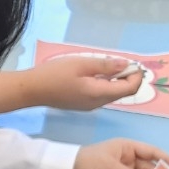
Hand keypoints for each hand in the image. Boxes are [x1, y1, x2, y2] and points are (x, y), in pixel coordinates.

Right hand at [26, 56, 143, 110]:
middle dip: (129, 77)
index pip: (129, 89)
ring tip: (110, 65)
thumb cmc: (54, 74)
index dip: (136, 76)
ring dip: (117, 80)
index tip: (133, 62)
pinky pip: (102, 95)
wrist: (31, 90)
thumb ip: (105, 65)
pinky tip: (97, 74)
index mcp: (99, 94)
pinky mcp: (82, 104)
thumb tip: (125, 65)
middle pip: (123, 93)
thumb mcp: (81, 64)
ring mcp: (90, 106)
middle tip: (123, 62)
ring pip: (112, 94)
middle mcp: (98, 103)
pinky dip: (107, 84)